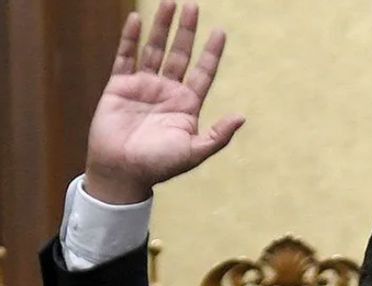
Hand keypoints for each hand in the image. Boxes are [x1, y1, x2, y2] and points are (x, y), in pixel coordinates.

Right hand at [85, 1, 243, 203]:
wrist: (122, 172)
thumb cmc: (159, 166)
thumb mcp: (194, 152)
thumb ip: (218, 135)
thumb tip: (242, 117)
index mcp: (187, 105)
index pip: (203, 72)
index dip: (211, 52)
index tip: (220, 32)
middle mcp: (167, 91)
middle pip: (180, 54)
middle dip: (187, 31)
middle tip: (193, 7)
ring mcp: (143, 86)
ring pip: (155, 50)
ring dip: (161, 27)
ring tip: (169, 3)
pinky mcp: (119, 86)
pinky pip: (126, 57)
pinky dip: (131, 38)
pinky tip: (137, 19)